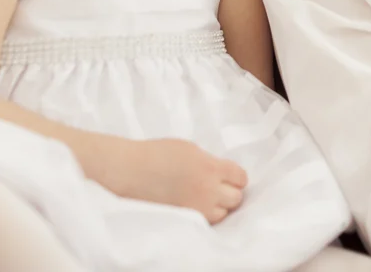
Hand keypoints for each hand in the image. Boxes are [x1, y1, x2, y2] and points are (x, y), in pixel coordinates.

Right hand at [111, 138, 248, 223]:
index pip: (240, 178)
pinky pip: (207, 221)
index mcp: (211, 168)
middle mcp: (208, 190)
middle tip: (218, 187)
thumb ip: (210, 162)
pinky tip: (196, 205)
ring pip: (224, 213)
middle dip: (230, 191)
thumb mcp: (191, 150)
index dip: (236, 176)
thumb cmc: (157, 154)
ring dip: (219, 206)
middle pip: (236, 198)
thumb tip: (222, 173)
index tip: (229, 176)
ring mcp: (197, 208)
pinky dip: (206, 215)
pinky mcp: (185, 219)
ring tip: (206, 197)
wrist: (130, 171)